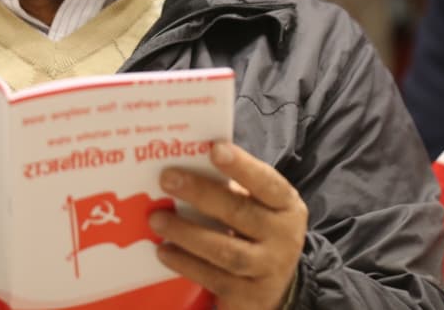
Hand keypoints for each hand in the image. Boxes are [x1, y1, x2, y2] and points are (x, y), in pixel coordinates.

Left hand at [150, 142, 305, 308]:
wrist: (276, 287)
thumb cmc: (256, 231)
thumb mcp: (257, 207)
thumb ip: (231, 189)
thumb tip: (186, 165)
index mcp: (286, 206)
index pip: (266, 182)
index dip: (242, 166)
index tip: (214, 148)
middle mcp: (284, 238)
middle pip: (240, 213)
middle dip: (201, 194)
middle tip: (167, 178)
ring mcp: (268, 270)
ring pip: (225, 251)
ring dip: (187, 232)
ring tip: (157, 219)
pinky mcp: (249, 297)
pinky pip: (213, 278)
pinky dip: (185, 263)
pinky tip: (164, 250)